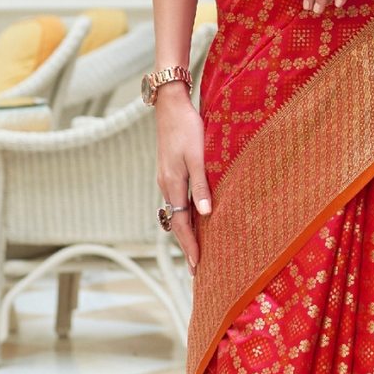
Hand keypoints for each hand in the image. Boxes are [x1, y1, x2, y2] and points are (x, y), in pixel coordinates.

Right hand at [155, 83, 209, 269]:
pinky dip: (184, 216)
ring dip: (185, 232)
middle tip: (196, 268)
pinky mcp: (169, 171)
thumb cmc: (187, 127)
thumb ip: (202, 185)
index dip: (190, 246)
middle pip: (176, 223)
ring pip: (175, 212)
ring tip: (195, 249)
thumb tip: (206, 214)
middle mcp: (166, 185)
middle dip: (186, 245)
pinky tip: (193, 218)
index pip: (182, 224)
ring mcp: (166, 179)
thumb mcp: (198, 156)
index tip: (197, 266)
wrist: (170, 105)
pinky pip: (176, 201)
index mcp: (173, 184)